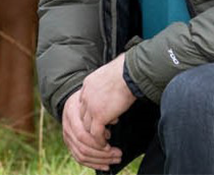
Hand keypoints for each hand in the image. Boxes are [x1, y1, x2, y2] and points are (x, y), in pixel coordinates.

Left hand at [63, 54, 136, 168]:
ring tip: (106, 138)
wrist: (130, 72)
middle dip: (92, 124)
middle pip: (83, 116)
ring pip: (87, 128)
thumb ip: (109, 81)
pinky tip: (106, 144)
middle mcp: (86, 96)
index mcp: (88, 84)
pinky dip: (100, 141)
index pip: (85, 101)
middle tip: (103, 129)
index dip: (93, 110)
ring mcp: (91, 107)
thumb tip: (118, 81)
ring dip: (95, 135)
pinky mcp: (99, 117)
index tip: (102, 114)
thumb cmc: (129, 69)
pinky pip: (95, 134)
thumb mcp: (112, 72)